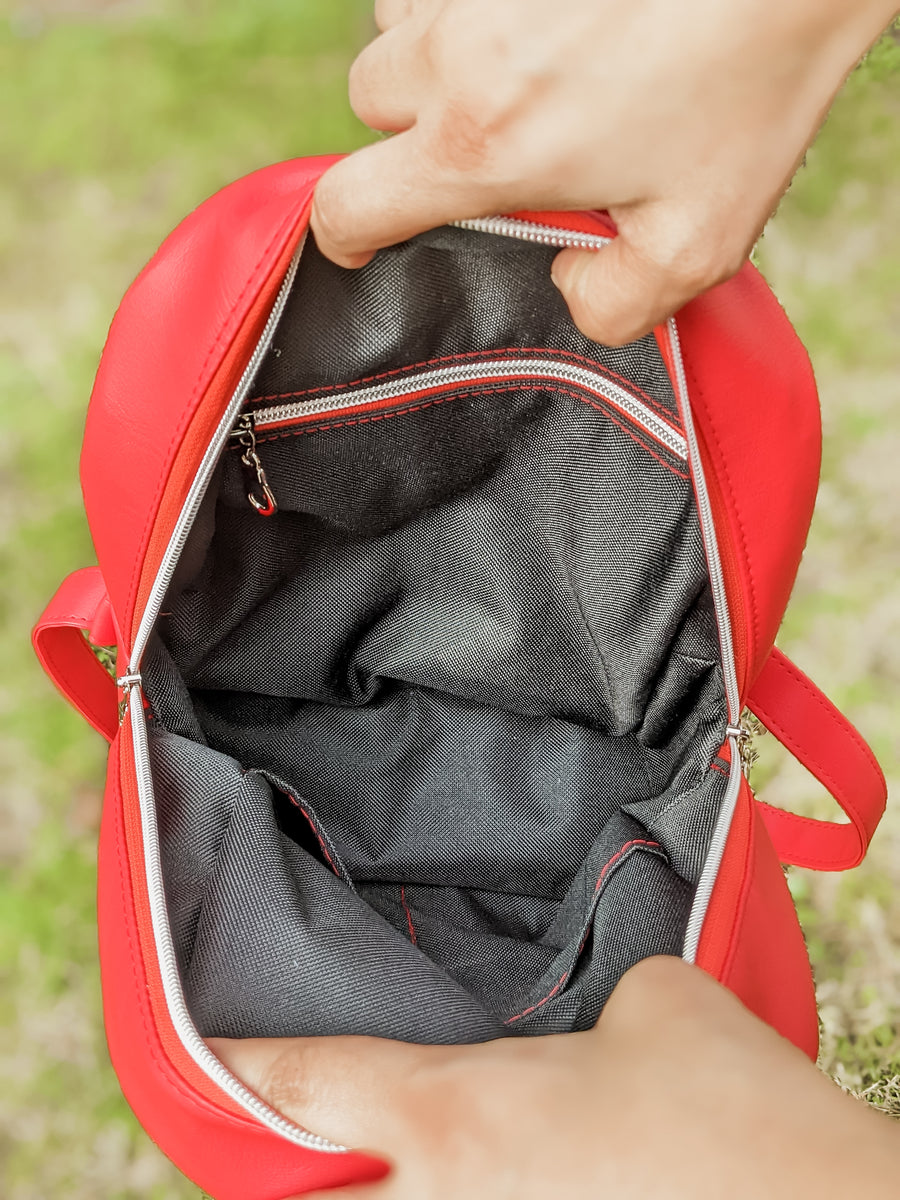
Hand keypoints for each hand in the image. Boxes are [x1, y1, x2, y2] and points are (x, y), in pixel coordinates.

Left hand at [210, 956, 898, 1198]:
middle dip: (292, 1161)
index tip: (200, 1056)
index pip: (310, 1086)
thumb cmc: (734, 1113)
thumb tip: (596, 1014)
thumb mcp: (657, 1000)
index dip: (243, 1067)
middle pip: (319, 1199)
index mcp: (458, 1120)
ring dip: (379, 1183)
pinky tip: (511, 1167)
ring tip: (404, 1143)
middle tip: (289, 1120)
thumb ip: (596, 992)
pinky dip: (460, 1190)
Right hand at [311, 0, 896, 344]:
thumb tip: (567, 288)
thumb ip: (613, 305)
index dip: (344, 238)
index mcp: (483, 144)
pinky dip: (462, 7)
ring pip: (397, 28)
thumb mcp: (698, 243)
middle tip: (488, 149)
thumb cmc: (749, 90)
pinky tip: (529, 23)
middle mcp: (455, 54)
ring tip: (512, 76)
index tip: (365, 244)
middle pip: (369, 104)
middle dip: (408, 135)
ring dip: (432, 60)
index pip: (348, 205)